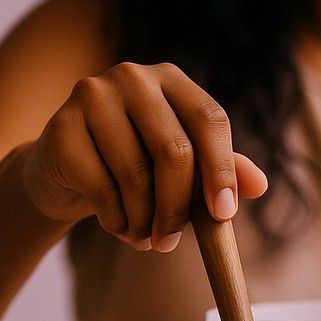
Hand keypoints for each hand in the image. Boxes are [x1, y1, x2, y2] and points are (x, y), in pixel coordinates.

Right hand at [21, 62, 268, 251]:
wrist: (64, 170)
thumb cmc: (135, 165)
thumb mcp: (182, 167)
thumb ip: (221, 170)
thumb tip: (260, 185)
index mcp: (171, 79)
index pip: (210, 119)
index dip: (221, 170)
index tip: (223, 215)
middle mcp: (133, 77)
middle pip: (175, 151)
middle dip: (179, 209)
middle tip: (172, 243)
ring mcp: (92, 95)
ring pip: (136, 175)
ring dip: (145, 222)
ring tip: (146, 239)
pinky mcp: (60, 126)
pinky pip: (101, 189)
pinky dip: (116, 221)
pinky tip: (119, 226)